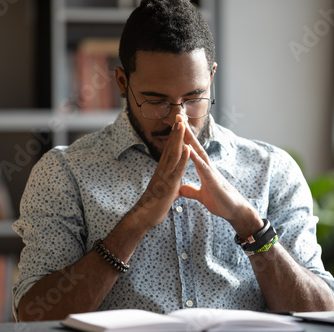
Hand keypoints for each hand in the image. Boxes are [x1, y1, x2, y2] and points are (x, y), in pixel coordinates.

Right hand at [127, 115, 189, 229]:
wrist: (144, 216)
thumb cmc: (155, 206)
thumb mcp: (166, 194)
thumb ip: (171, 188)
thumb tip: (175, 189)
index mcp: (164, 171)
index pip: (170, 151)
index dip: (175, 138)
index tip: (179, 125)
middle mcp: (163, 169)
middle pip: (170, 147)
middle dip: (176, 132)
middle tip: (180, 117)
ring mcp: (165, 175)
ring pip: (173, 154)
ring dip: (179, 139)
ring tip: (183, 125)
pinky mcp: (169, 184)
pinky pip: (177, 169)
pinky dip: (183, 158)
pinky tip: (188, 148)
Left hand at [179, 123, 261, 232]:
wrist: (234, 211)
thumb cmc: (220, 202)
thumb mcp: (201, 196)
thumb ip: (191, 191)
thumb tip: (181, 188)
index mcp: (203, 170)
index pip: (192, 151)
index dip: (184, 139)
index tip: (177, 127)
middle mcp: (207, 167)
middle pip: (195, 146)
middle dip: (186, 132)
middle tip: (178, 116)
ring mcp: (211, 172)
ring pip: (199, 152)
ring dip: (190, 139)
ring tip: (182, 126)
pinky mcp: (213, 181)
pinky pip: (203, 167)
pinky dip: (195, 158)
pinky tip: (189, 150)